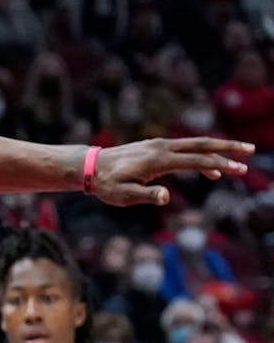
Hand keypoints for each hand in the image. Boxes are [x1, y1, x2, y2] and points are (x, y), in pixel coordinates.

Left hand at [92, 138, 253, 206]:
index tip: (239, 169)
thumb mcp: (124, 195)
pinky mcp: (156, 147)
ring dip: (217, 150)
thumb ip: (146, 195)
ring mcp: (159, 145)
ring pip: (195, 144)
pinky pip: (184, 149)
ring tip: (238, 159)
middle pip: (202, 144)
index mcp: (159, 160)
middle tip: (250, 151)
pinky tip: (208, 171)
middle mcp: (163, 148)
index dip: (219, 165)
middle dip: (227, 148)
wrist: (91, 167)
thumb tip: (165, 197)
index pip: (197, 161)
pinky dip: (200, 156)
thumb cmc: (107, 185)